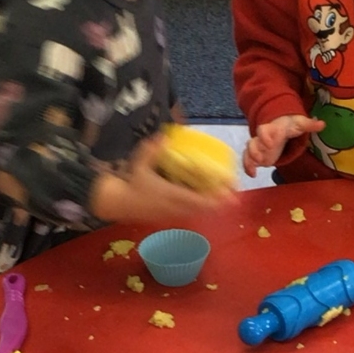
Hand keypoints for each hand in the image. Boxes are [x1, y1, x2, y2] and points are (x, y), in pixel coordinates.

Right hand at [91, 137, 233, 226]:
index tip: (228, 193)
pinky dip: (203, 208)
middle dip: (219, 203)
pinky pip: (191, 213)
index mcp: (168, 194)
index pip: (196, 199)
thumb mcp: (138, 164)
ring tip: (228, 199)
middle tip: (236, 196)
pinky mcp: (169, 216)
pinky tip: (210, 202)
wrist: (118, 203)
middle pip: (202, 208)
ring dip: (213, 207)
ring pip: (198, 212)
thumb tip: (164, 136)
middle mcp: (173, 207)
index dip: (213, 198)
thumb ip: (151, 150)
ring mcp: (172, 214)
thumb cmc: (130, 183)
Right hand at [243, 113, 324, 175]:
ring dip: (251, 159)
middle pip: (253, 141)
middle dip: (256, 150)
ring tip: (257, 166)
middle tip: (262, 159)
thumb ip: (309, 124)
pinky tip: (253, 175)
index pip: (264, 129)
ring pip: (249, 151)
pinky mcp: (257, 155)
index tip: (270, 144)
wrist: (279, 125)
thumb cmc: (290, 125)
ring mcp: (258, 146)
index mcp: (272, 128)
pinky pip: (248, 159)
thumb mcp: (299, 124)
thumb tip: (322, 124)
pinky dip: (248, 167)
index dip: (265, 136)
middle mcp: (262, 137)